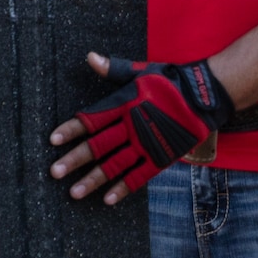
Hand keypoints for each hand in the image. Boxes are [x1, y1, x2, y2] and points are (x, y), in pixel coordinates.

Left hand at [48, 53, 236, 201]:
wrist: (205, 95)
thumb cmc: (171, 81)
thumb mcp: (141, 72)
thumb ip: (114, 70)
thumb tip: (90, 58)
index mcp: (124, 104)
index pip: (92, 119)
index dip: (72, 129)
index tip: (53, 139)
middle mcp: (132, 126)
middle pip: (98, 145)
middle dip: (75, 159)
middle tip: (55, 172)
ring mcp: (146, 143)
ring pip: (115, 165)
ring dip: (94, 179)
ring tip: (75, 192)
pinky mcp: (161, 156)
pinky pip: (140, 176)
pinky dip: (124, 188)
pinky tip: (108, 199)